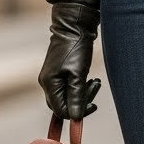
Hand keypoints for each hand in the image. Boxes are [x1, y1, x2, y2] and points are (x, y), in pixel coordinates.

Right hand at [38, 3, 101, 120]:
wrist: (74, 25)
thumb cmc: (76, 48)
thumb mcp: (78, 75)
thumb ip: (76, 97)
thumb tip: (75, 118)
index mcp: (49, 84)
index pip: (61, 111)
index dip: (77, 112)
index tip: (94, 105)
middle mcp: (47, 82)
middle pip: (63, 105)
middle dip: (81, 102)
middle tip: (95, 87)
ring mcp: (52, 77)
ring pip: (67, 96)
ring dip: (83, 94)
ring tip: (95, 82)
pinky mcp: (59, 71)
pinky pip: (69, 87)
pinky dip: (80, 87)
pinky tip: (89, 79)